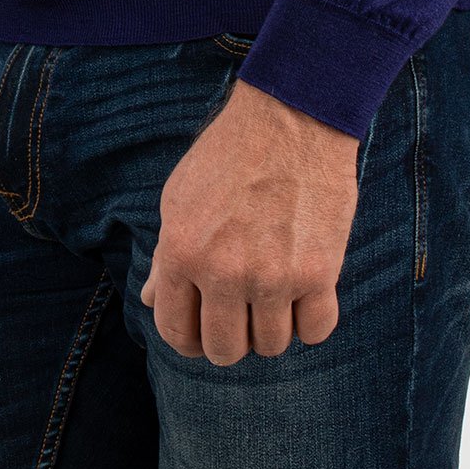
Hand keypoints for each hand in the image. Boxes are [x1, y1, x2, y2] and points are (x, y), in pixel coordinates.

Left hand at [140, 78, 360, 365]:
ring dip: (272, 328)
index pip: (177, 332)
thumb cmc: (230, 154)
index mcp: (182, 252)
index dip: (189, 340)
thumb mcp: (180, 197)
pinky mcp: (319, 271)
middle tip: (242, 314)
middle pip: (225, 350)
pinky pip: (316, 331)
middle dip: (231, 341)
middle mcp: (223, 272)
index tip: (204, 331)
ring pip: (272, 346)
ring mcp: (273, 276)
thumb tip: (151, 300)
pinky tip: (305, 296)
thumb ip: (165, 256)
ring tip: (275, 297)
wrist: (291, 117)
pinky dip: (311, 322)